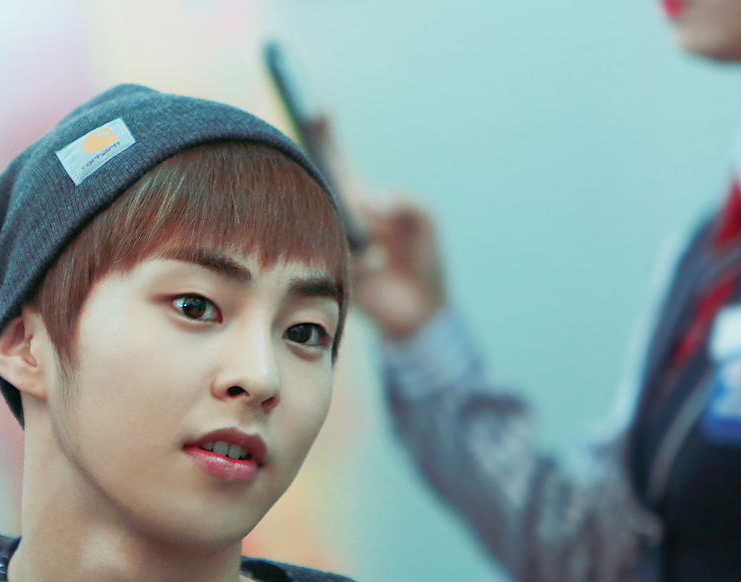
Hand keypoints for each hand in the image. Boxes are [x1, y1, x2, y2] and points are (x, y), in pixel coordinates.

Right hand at [301, 115, 447, 340]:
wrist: (418, 315)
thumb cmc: (422, 265)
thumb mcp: (424, 226)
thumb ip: (409, 207)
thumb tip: (381, 201)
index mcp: (359, 203)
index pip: (336, 165)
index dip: (325, 138)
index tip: (318, 107)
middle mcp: (339, 219)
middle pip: (321, 186)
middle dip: (317, 161)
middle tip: (324, 163)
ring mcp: (332, 244)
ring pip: (331, 221)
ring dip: (359, 231)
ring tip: (379, 247)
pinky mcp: (331, 272)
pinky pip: (341, 254)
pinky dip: (364, 257)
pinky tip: (377, 266)